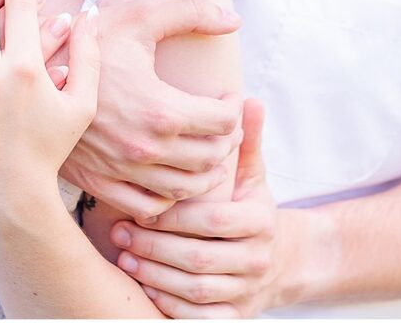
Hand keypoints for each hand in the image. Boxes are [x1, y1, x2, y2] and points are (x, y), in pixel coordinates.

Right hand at [60, 0, 242, 220]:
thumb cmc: (90, 40)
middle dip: (226, 137)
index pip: (224, 122)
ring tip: (205, 146)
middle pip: (212, 157)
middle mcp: (145, 149)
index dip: (234, 107)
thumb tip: (234, 21)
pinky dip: (171, 197)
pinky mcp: (102, 183)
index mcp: (160, 110)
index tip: (226, 95)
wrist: (33, 71)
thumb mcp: (140, 16)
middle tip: (221, 119)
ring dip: (207, 169)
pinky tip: (171, 173)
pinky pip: (151, 207)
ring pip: (187, 188)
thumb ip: (191, 11)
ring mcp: (123, 171)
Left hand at [110, 100, 287, 318]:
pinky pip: (201, 318)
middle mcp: (257, 260)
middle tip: (120, 232)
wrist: (280, 262)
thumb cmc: (250, 207)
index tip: (143, 206)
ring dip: (155, 275)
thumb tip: (248, 99)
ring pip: (196, 290)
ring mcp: (247, 293)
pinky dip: (171, 306)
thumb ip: (245, 141)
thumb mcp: (251, 174)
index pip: (214, 220)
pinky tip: (145, 288)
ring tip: (124, 256)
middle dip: (156, 246)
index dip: (176, 215)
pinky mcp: (236, 318)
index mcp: (261, 221)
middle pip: (200, 257)